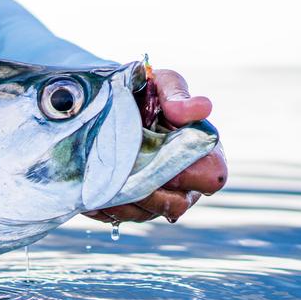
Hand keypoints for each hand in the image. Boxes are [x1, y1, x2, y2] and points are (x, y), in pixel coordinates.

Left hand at [84, 69, 228, 223]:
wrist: (109, 100)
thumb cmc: (145, 91)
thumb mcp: (161, 83)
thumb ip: (177, 94)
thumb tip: (201, 108)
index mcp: (203, 154)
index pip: (211, 176)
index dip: (190, 172)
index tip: (164, 157)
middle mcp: (184, 182)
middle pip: (177, 203)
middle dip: (152, 190)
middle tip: (125, 173)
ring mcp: (156, 197)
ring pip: (146, 213)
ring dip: (125, 201)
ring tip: (102, 183)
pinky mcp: (130, 204)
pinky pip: (118, 216)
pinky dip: (103, 206)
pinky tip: (89, 193)